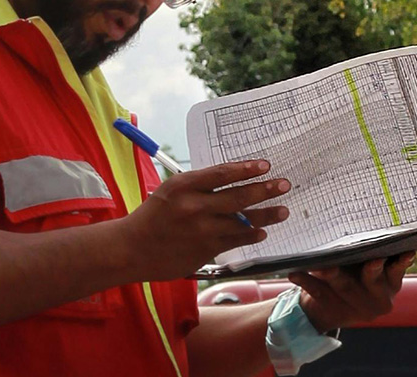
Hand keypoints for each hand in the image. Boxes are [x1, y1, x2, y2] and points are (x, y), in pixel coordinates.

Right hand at [120, 160, 289, 280]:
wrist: (132, 249)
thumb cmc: (153, 216)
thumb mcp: (171, 191)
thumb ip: (199, 186)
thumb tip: (233, 180)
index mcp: (183, 186)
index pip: (221, 173)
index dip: (246, 168)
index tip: (265, 165)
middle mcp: (193, 206)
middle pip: (238, 197)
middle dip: (265, 190)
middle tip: (283, 184)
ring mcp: (201, 230)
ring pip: (242, 221)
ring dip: (266, 215)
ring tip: (283, 210)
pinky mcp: (205, 250)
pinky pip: (235, 241)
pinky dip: (250, 235)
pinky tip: (262, 232)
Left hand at [288, 251, 415, 332]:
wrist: (327, 308)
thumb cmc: (352, 274)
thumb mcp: (368, 266)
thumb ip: (376, 251)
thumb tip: (380, 218)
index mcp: (390, 284)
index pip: (397, 271)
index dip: (401, 262)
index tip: (406, 252)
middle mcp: (378, 299)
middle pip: (372, 280)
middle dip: (370, 270)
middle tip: (371, 259)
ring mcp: (356, 308)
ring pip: (344, 287)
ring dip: (332, 274)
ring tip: (321, 265)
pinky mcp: (333, 311)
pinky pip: (319, 293)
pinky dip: (306, 281)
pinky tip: (295, 273)